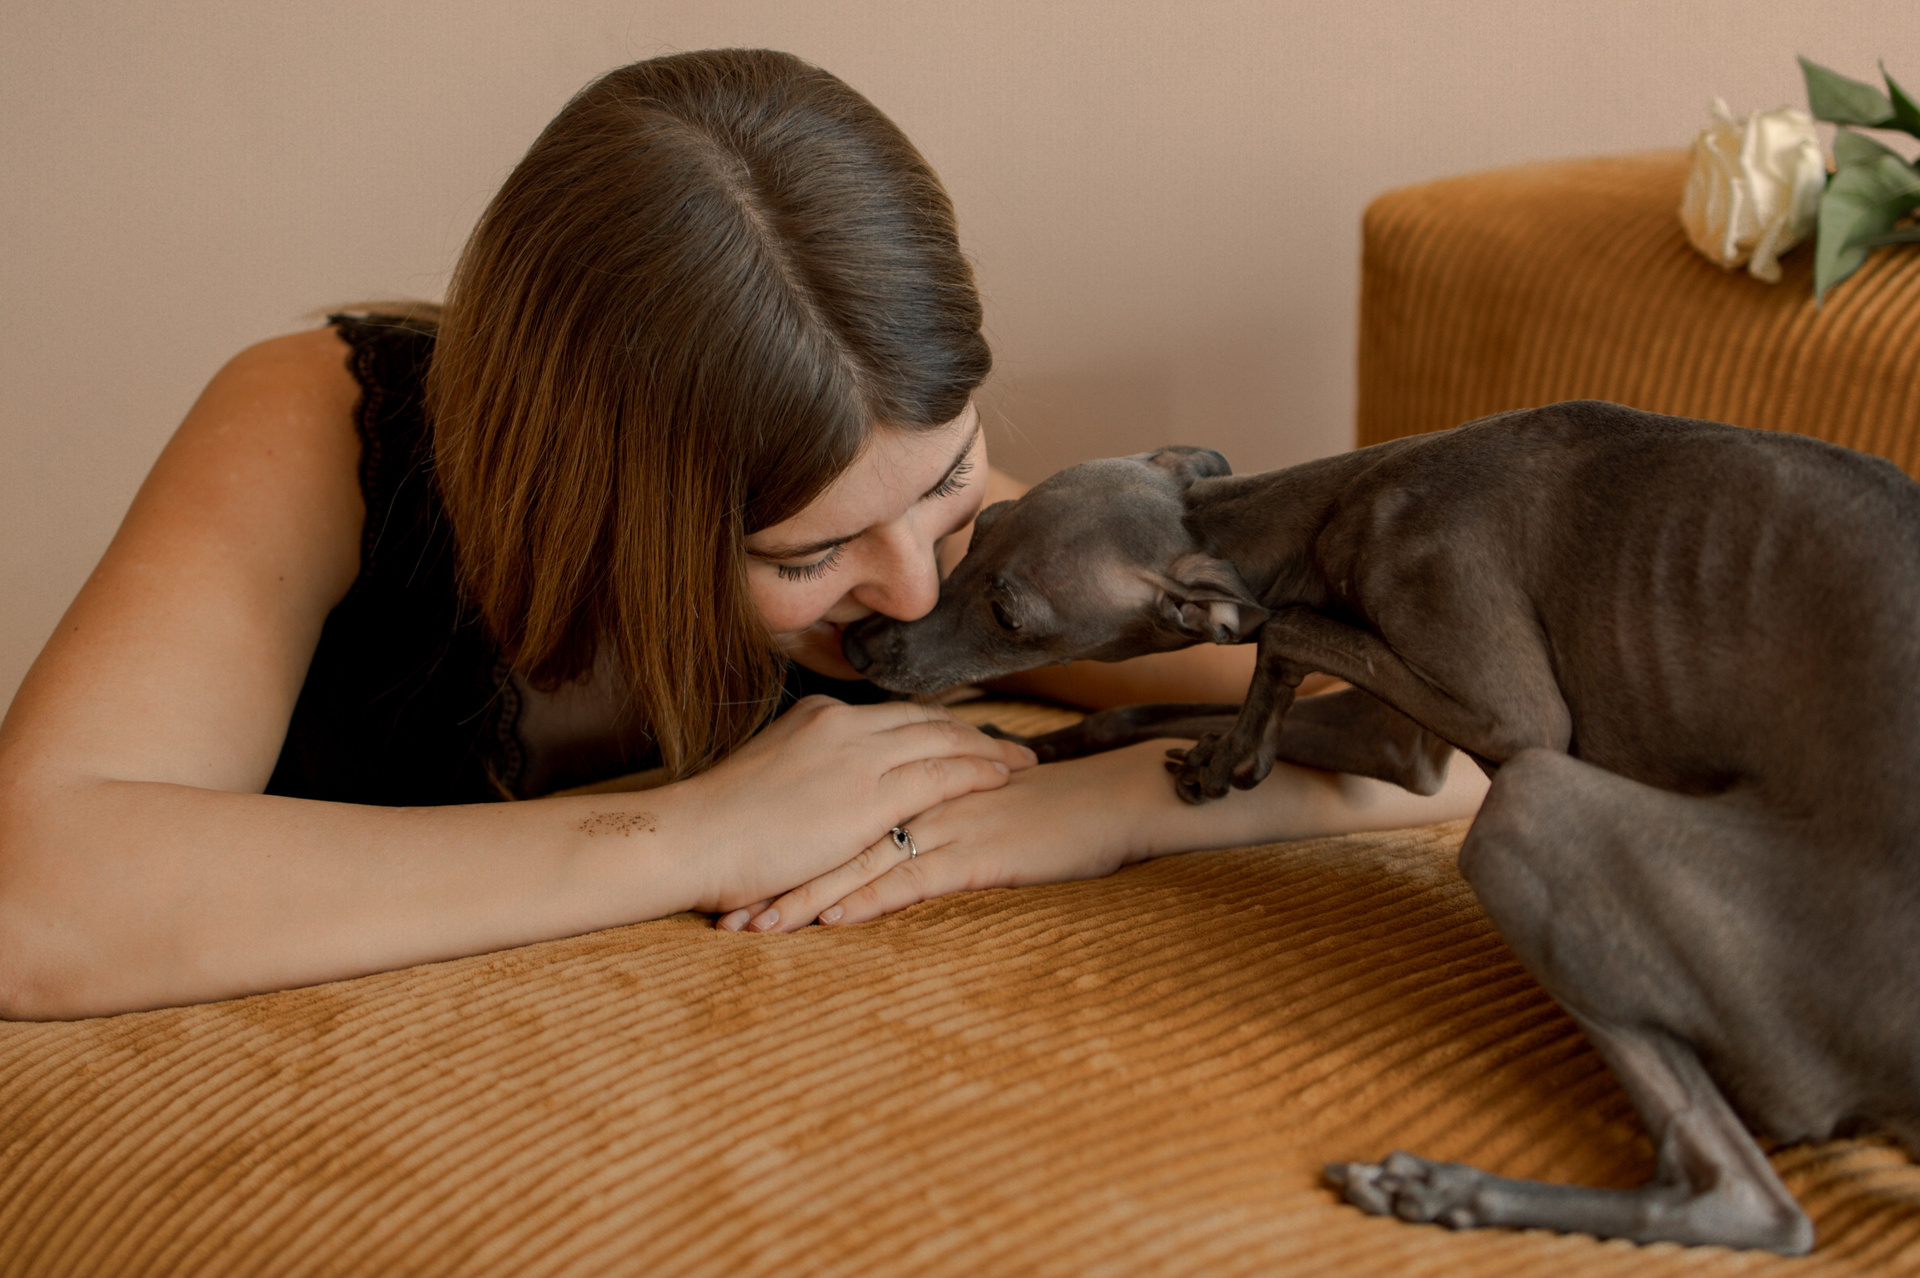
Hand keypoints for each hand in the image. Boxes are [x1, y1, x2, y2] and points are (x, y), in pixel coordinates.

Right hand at [680, 695, 1035, 914]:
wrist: (690, 839)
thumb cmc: (713, 826)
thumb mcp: (764, 780)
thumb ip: (801, 773)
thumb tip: (817, 794)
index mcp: (816, 717)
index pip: (891, 715)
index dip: (933, 724)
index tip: (962, 731)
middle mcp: (843, 724)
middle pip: (926, 719)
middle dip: (972, 731)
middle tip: (1010, 743)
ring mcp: (859, 757)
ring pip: (943, 740)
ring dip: (988, 749)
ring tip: (1023, 760)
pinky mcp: (871, 796)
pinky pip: (942, 774)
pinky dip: (978, 771)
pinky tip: (1004, 778)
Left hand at [724, 740, 1172, 932]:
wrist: (1119, 800)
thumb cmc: (1055, 810)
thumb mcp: (981, 806)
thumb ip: (933, 813)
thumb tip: (894, 836)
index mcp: (918, 781)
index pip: (837, 813)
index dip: (787, 846)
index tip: (737, 876)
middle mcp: (923, 797)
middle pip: (833, 838)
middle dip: (777, 877)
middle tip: (725, 913)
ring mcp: (947, 824)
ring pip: (859, 861)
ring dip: (806, 898)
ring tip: (757, 930)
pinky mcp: (977, 854)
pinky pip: (911, 879)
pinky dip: (868, 901)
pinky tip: (832, 924)